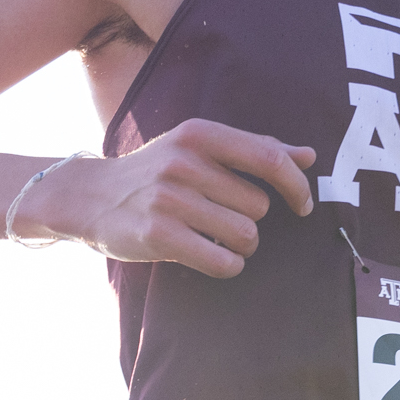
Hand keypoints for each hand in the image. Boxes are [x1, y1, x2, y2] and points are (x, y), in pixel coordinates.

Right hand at [17, 118, 314, 277]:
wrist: (90, 196)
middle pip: (259, 206)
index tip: (303, 206)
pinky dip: (227, 265)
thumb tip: (309, 155)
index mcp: (200, 134)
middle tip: (222, 218)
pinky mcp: (158, 235)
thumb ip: (255, 149)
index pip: (269, 158)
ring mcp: (169, 198)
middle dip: (251, 219)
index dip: (297, 186)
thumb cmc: (157, 171)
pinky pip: (223, 261)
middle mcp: (184, 162)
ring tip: (214, 237)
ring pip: (245, 235)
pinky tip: (212, 256)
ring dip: (240, 246)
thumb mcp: (199, 147)